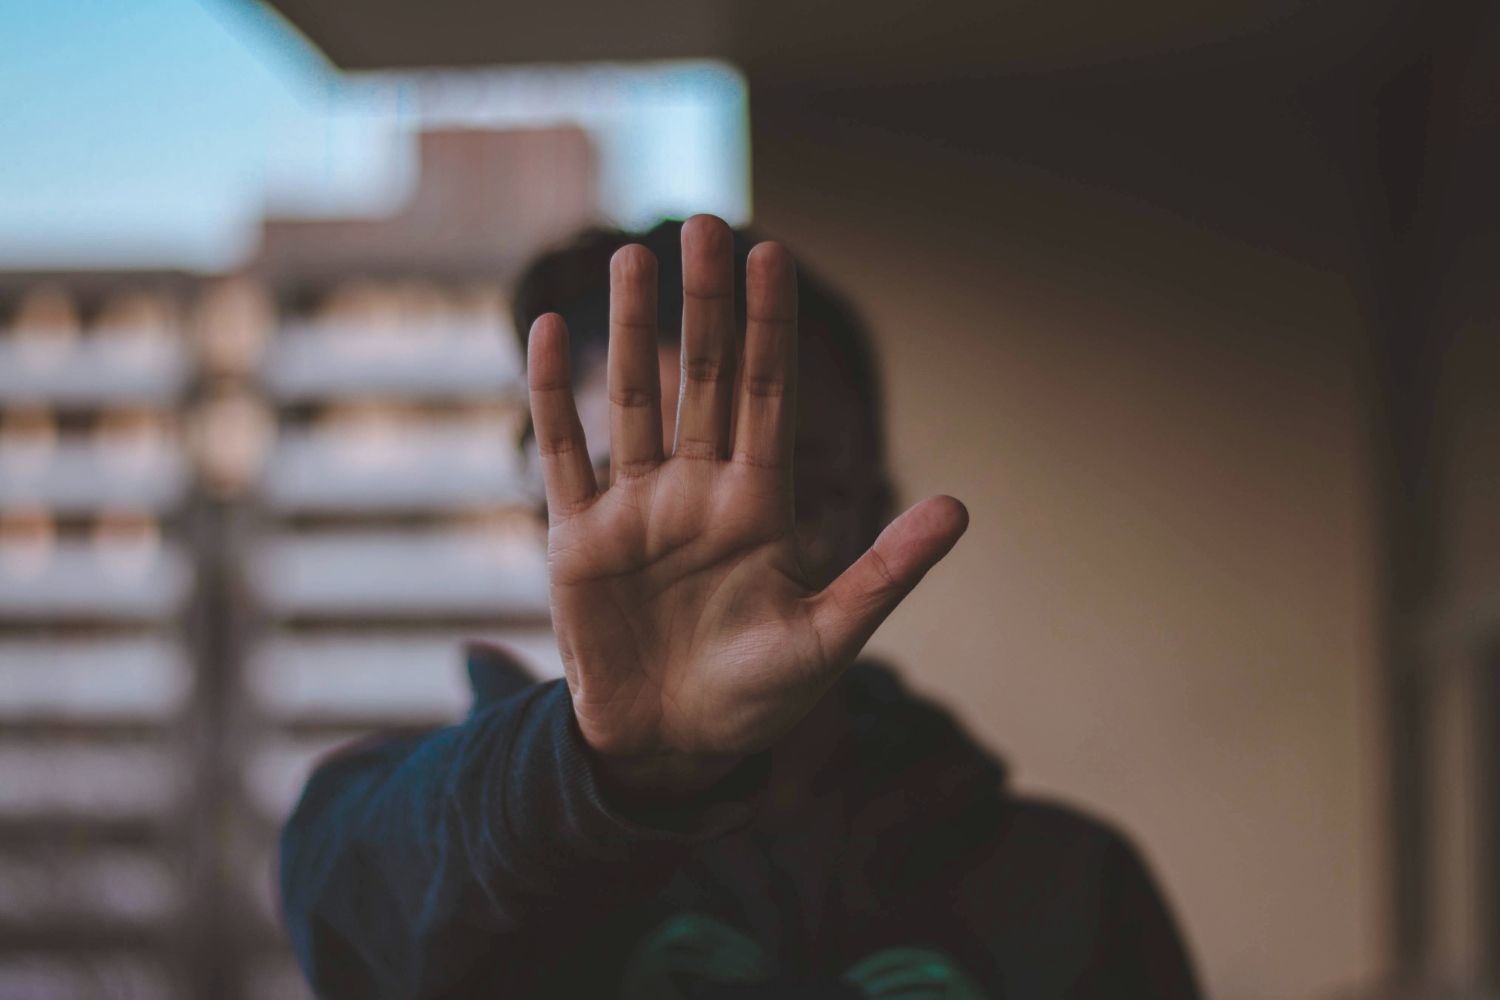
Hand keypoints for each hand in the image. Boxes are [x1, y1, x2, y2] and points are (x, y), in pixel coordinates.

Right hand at [527, 215, 967, 798]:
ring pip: (636, 399)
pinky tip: (550, 333)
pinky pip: (566, 453)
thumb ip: (887, 570)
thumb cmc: (759, 698)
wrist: (673, 748)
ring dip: (634, 331)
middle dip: (705, 304)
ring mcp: (637, 509)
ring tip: (634, 258)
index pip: (768, 394)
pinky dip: (554, 395)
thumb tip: (962, 508)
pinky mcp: (579, 539)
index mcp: (760, 505)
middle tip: (703, 223)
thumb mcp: (833, 638)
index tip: (770, 254)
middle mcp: (698, 491)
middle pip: (705, 378)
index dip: (770, 325)